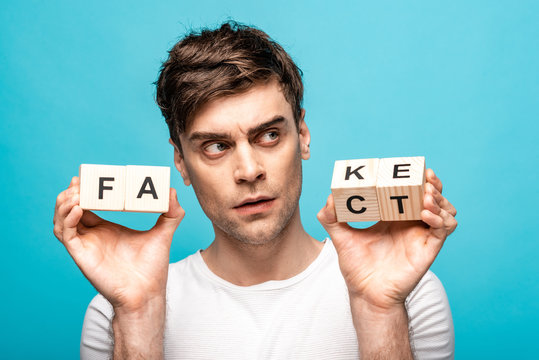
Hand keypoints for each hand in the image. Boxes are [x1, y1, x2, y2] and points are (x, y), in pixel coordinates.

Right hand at [53, 176, 184, 311]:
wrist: (147, 292)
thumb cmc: (153, 267)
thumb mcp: (164, 232)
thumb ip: (171, 212)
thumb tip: (172, 191)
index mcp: (107, 228)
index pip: (88, 204)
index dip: (84, 190)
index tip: (87, 176)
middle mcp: (93, 236)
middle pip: (70, 209)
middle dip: (72, 193)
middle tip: (80, 180)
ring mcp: (86, 245)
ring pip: (62, 220)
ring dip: (65, 203)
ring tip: (77, 192)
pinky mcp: (81, 255)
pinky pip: (66, 234)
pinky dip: (67, 219)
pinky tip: (79, 208)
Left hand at [317, 168, 456, 310]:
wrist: (366, 292)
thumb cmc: (356, 266)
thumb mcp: (340, 237)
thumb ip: (330, 217)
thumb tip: (329, 198)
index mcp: (393, 215)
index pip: (410, 190)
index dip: (415, 177)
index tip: (410, 167)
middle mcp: (410, 223)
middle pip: (432, 195)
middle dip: (432, 183)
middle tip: (424, 177)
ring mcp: (421, 235)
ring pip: (445, 209)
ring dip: (439, 199)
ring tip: (425, 196)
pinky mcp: (429, 248)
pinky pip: (445, 229)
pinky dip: (440, 218)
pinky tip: (425, 214)